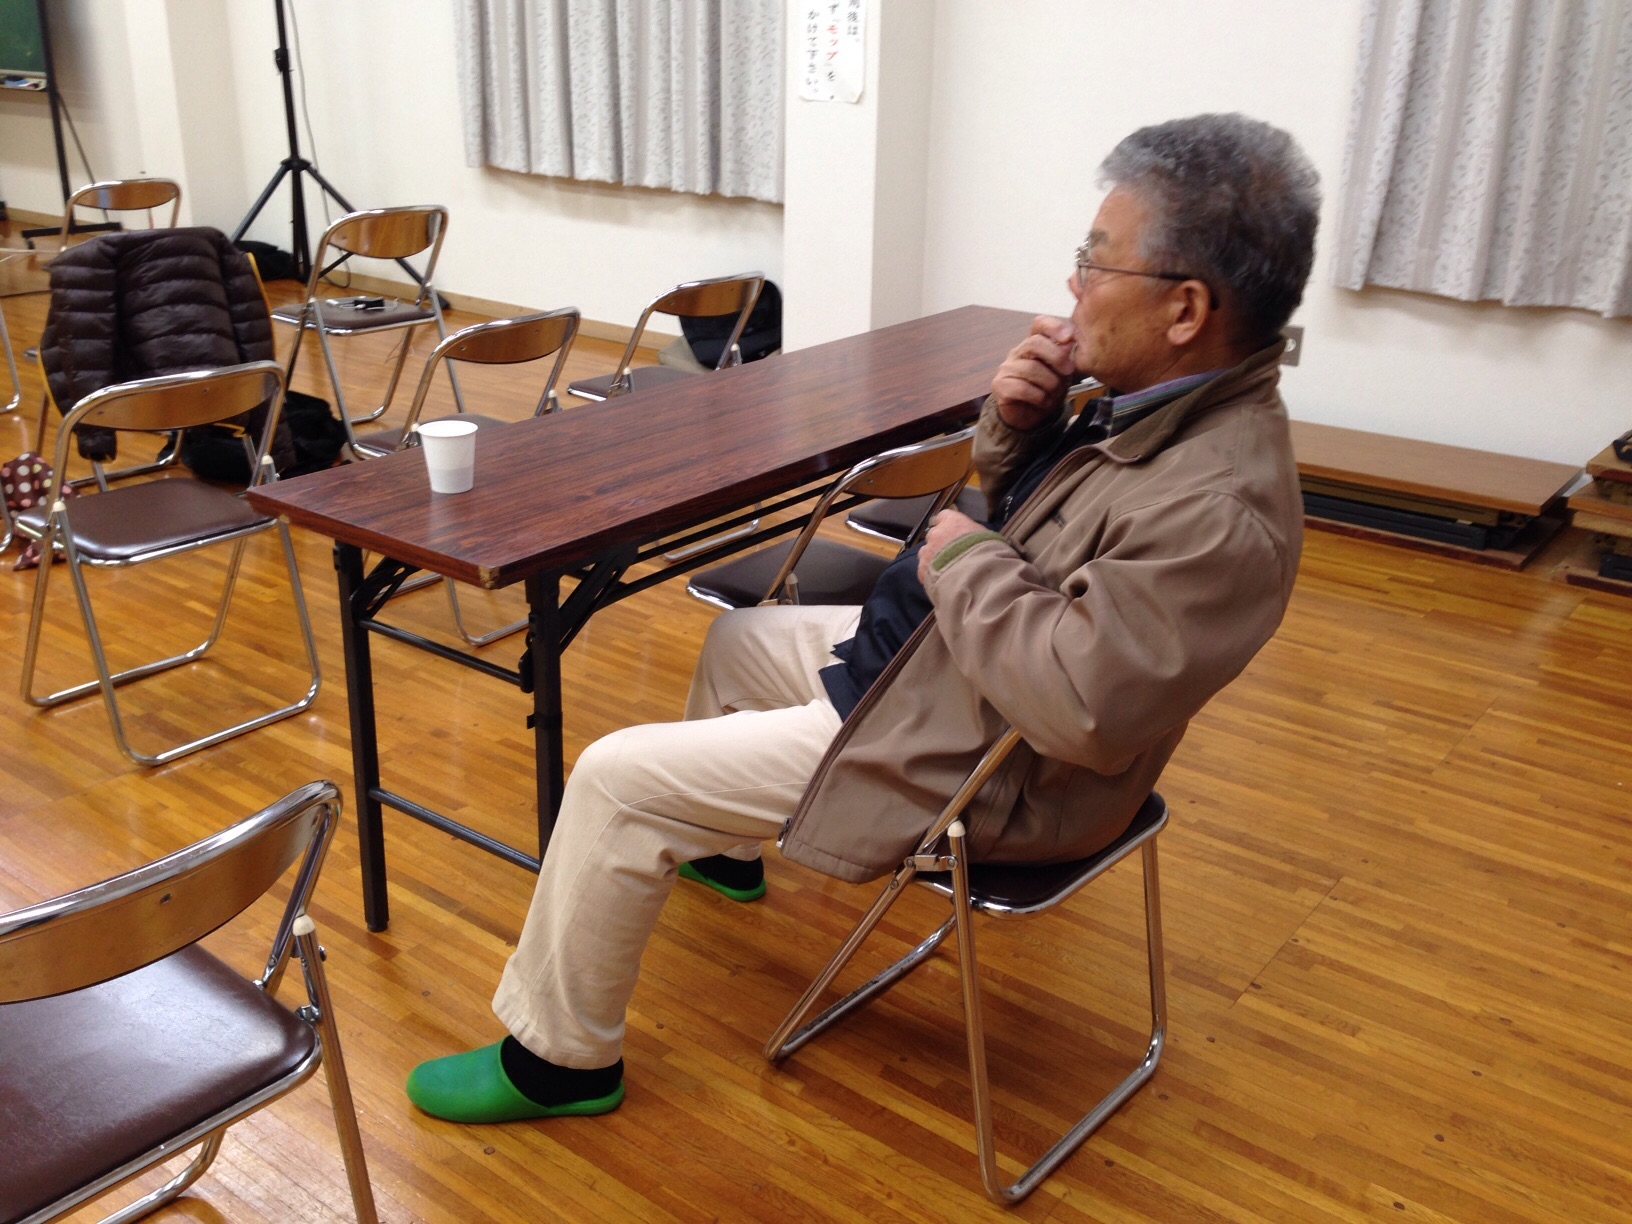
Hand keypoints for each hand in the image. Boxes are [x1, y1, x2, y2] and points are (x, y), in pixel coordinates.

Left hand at [917, 509, 985, 583]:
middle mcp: (936, 533)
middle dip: (940, 543)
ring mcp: (927, 551)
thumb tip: (974, 536)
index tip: (953, 532)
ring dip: (933, 558)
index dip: (947, 524)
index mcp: (952, 521)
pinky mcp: (922, 569)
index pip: (943, 516)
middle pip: (934, 534)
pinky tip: (941, 580)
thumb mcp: (987, 536)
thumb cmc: (987, 552)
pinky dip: (930, 574)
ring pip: (926, 552)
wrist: (976, 575)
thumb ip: (974, 533)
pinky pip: (924, 569)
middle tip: (952, 554)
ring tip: (946, 569)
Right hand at [991, 315, 1076, 430]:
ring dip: (1049, 383)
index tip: (1069, 337)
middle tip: (1068, 371)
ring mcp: (1006, 369)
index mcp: (1034, 344)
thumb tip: (1068, 342)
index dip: (1053, 326)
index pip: (1039, 324)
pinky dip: (1038, 397)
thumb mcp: (1062, 372)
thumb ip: (1065, 356)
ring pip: (1030, 369)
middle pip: (1034, 343)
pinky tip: (1043, 401)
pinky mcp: (1000, 386)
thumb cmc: (1047, 390)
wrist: (1031, 417)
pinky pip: (1022, 388)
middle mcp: (1017, 352)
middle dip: (1056, 357)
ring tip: (1054, 393)